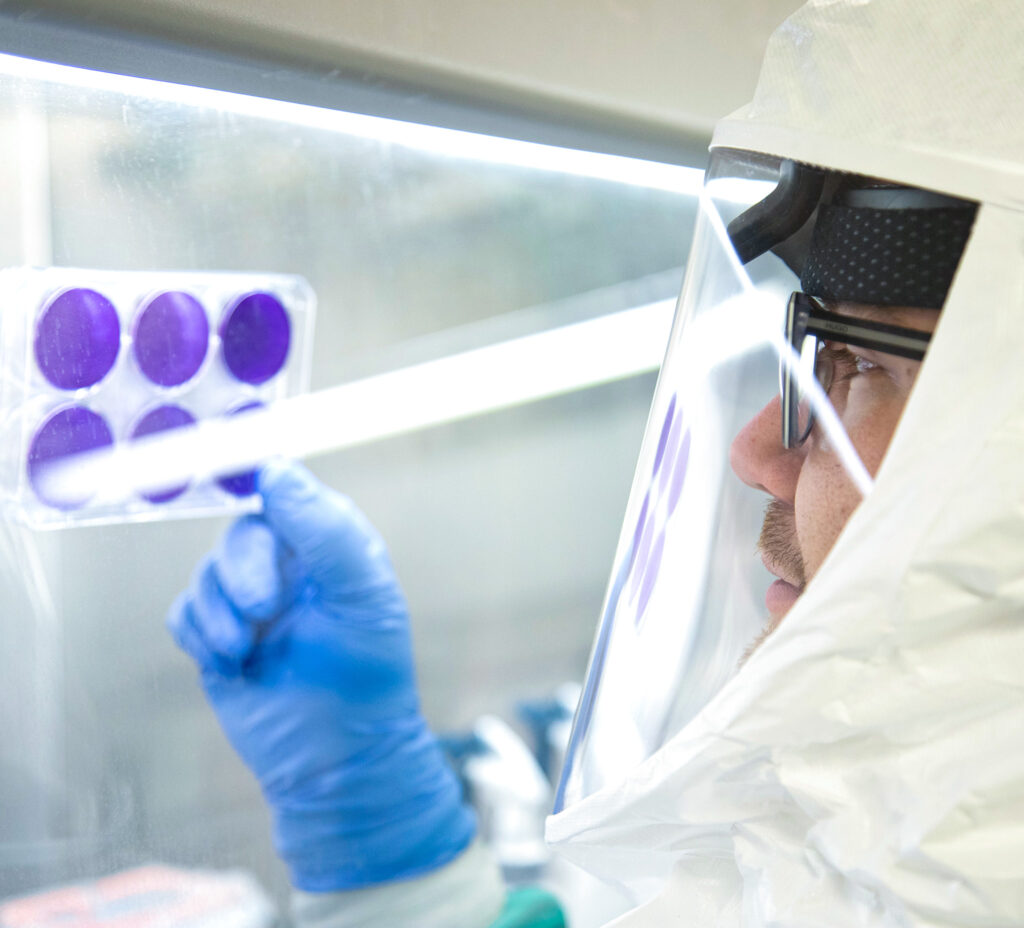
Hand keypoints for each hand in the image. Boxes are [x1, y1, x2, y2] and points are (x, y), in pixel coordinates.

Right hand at [167, 460, 474, 890]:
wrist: (339, 761)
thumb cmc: (367, 675)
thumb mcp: (361, 596)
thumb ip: (325, 530)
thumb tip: (276, 469)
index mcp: (332, 543)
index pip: (288, 492)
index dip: (260, 485)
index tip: (238, 482)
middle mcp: (290, 564)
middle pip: (241, 533)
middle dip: (244, 569)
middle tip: (263, 611)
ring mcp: (251, 600)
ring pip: (207, 573)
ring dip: (220, 611)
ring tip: (248, 649)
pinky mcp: (218, 636)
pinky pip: (184, 612)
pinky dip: (200, 634)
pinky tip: (231, 662)